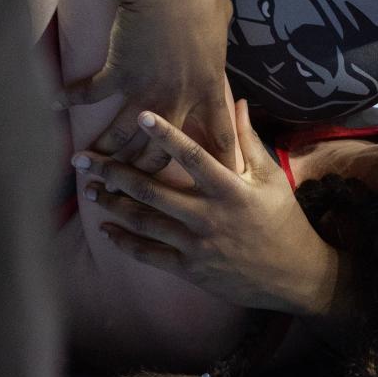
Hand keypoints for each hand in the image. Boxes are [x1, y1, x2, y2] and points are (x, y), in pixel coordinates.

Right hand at [57, 0, 235, 167]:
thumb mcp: (221, 16)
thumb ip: (219, 32)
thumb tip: (218, 22)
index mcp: (209, 86)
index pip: (220, 136)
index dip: (222, 162)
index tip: (220, 184)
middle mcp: (178, 98)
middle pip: (163, 151)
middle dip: (145, 173)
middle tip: (129, 188)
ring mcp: (146, 90)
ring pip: (123, 136)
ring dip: (103, 153)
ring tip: (84, 164)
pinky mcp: (117, 74)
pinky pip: (91, 92)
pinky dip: (70, 97)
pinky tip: (55, 103)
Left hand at [71, 101, 341, 316]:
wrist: (292, 274)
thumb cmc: (283, 220)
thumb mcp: (272, 177)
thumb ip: (248, 140)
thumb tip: (236, 102)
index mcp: (231, 190)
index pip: (193, 157)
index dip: (166, 136)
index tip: (140, 115)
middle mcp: (209, 216)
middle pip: (153, 191)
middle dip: (116, 172)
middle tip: (84, 159)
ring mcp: (196, 245)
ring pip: (145, 222)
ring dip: (114, 204)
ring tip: (91, 189)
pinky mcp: (190, 269)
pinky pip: (149, 255)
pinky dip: (124, 242)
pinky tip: (106, 228)